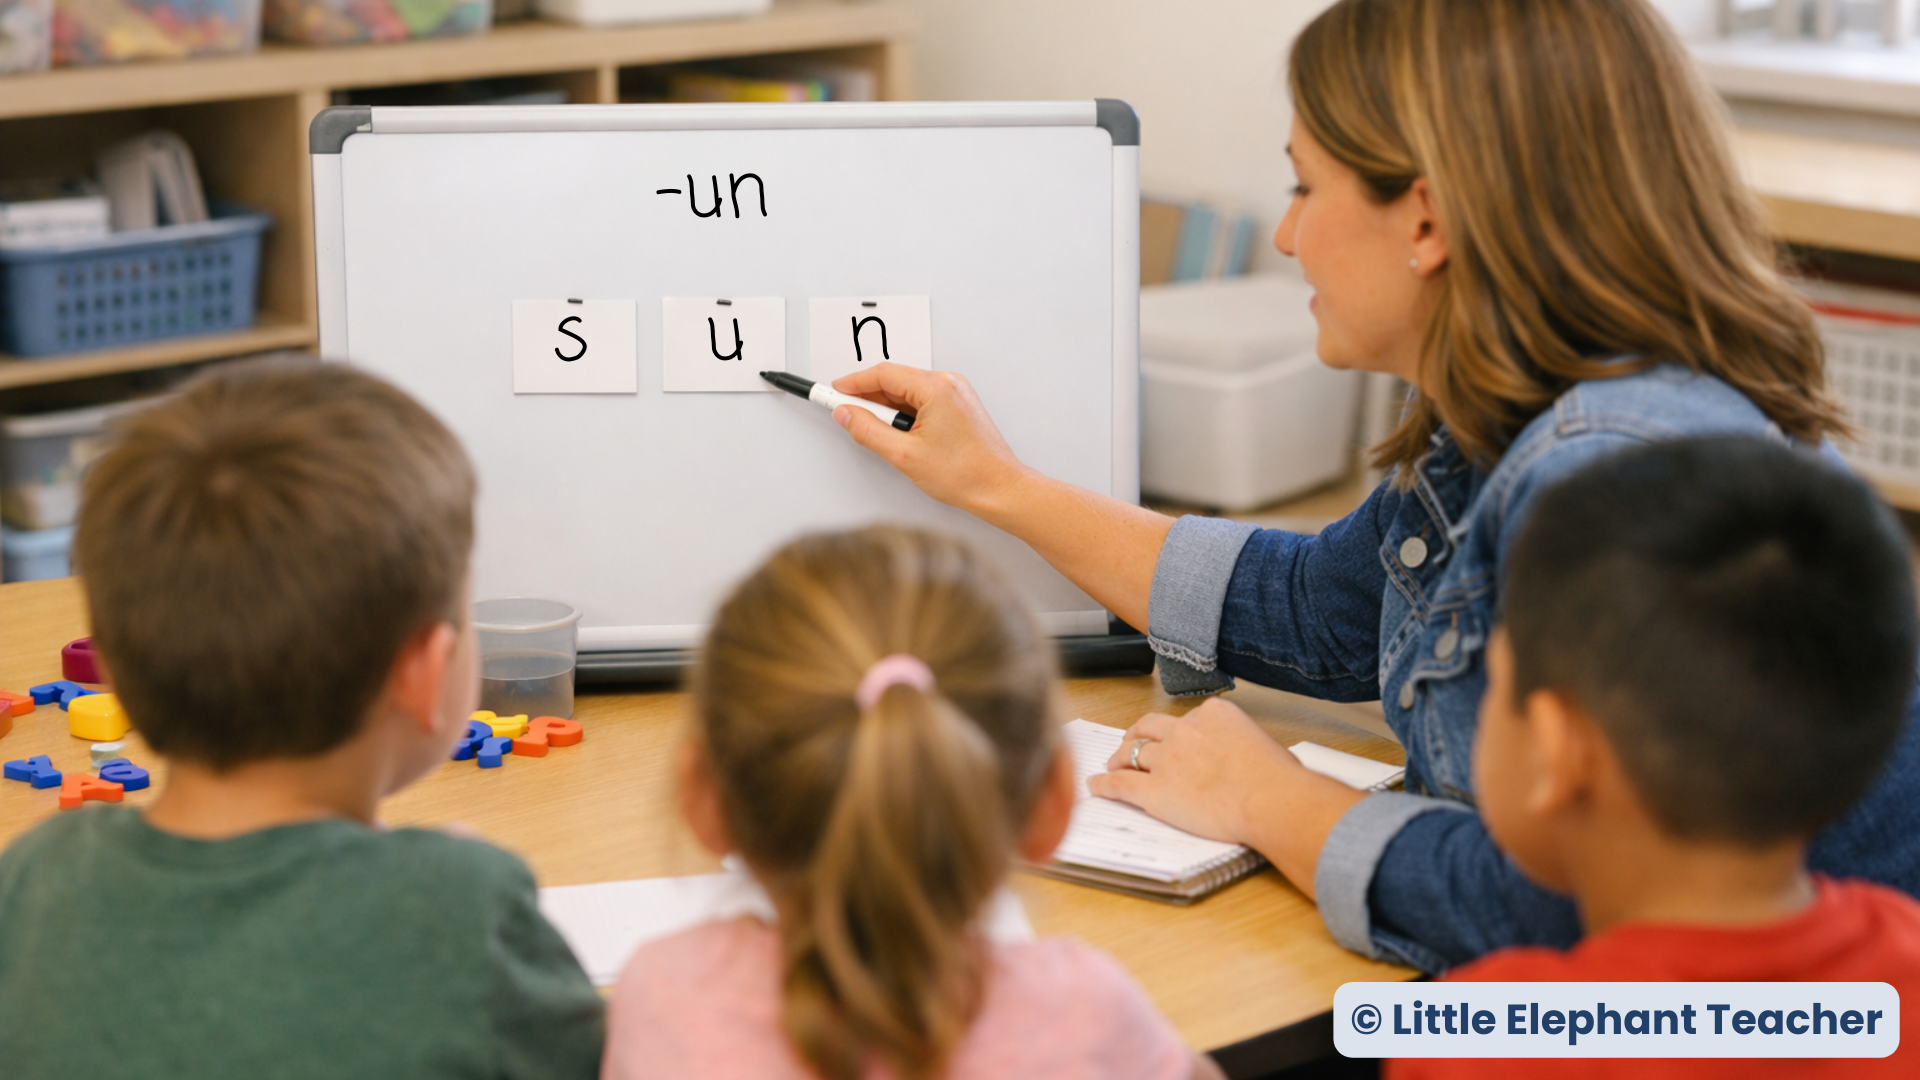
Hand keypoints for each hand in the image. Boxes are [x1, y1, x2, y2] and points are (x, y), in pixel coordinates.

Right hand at [830, 363, 1030, 514]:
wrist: (1000, 489)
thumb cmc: (965, 474)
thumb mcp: (904, 455)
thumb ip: (869, 431)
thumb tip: (847, 414)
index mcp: (937, 388)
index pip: (884, 374)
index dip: (853, 383)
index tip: (833, 391)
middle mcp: (949, 384)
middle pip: (896, 380)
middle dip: (868, 397)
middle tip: (845, 413)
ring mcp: (956, 394)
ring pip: (908, 392)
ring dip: (887, 408)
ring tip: (873, 431)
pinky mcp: (959, 407)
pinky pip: (923, 401)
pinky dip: (904, 413)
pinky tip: (896, 433)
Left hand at [1087, 698, 1297, 844]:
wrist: (1271, 800)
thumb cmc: (1278, 779)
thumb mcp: (1264, 745)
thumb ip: (1243, 744)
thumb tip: (1246, 758)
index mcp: (1214, 714)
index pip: (1187, 718)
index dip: (1177, 731)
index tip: (1175, 739)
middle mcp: (1186, 730)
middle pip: (1151, 727)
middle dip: (1138, 734)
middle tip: (1130, 742)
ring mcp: (1167, 758)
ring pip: (1133, 752)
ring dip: (1120, 758)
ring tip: (1113, 764)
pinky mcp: (1155, 790)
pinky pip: (1120, 783)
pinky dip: (1104, 784)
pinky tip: (1097, 785)